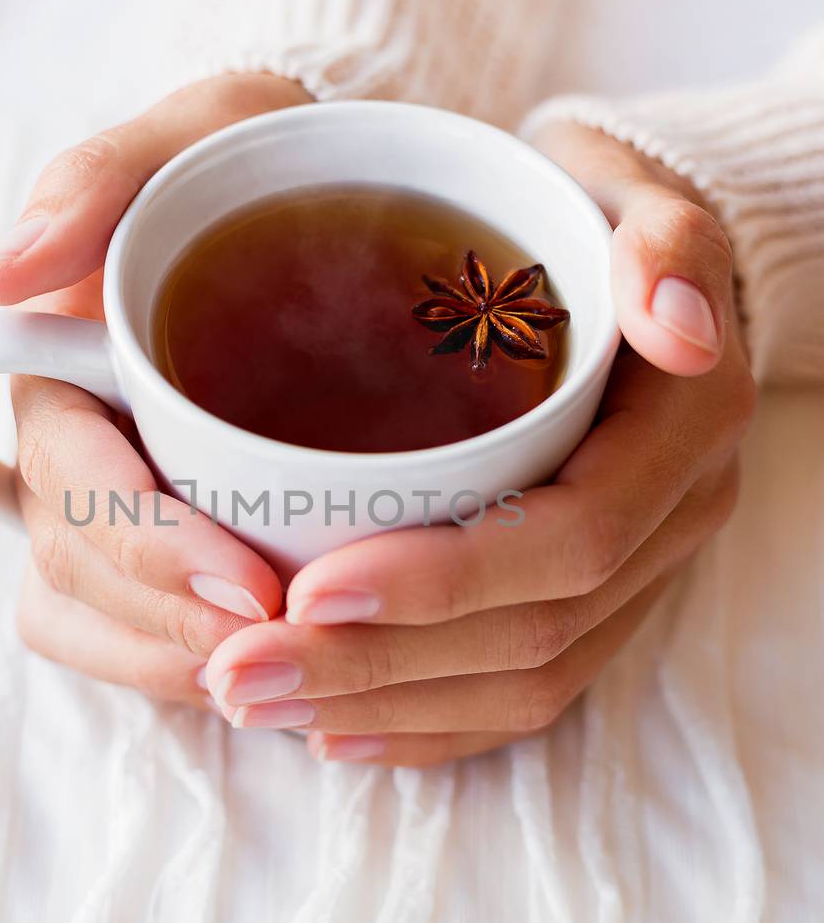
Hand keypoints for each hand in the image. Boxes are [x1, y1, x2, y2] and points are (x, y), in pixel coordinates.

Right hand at [0, 73, 311, 702]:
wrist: (313, 194)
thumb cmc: (251, 160)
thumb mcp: (199, 129)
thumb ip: (96, 181)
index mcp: (60, 361)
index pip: (72, 479)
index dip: (149, 546)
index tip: (253, 584)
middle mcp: (68, 442)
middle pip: (80, 564)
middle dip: (175, 618)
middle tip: (288, 640)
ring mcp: (102, 498)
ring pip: (89, 615)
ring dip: (174, 662)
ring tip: (278, 677)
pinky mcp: (153, 539)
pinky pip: (120, 633)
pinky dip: (173, 667)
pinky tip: (257, 675)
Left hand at [203, 121, 755, 763]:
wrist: (609, 251)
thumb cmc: (582, 209)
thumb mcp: (624, 190)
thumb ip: (662, 242)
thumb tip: (677, 324)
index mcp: (682, 426)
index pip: (569, 537)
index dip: (443, 579)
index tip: (306, 587)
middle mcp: (672, 516)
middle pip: (532, 633)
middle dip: (378, 663)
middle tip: (240, 669)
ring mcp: (639, 571)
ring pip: (523, 683)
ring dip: (383, 706)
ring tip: (255, 701)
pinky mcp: (596, 602)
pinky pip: (525, 697)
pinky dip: (427, 726)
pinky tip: (332, 732)